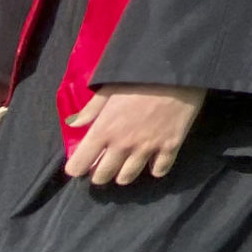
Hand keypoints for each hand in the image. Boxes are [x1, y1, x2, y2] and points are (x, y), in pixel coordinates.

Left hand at [63, 84, 205, 184]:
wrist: (177, 73)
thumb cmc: (139, 78)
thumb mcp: (109, 88)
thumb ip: (91, 109)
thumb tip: (74, 124)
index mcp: (103, 130)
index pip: (79, 164)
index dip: (77, 167)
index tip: (80, 164)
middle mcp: (122, 145)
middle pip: (102, 176)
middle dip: (98, 175)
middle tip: (103, 166)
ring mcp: (147, 149)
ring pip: (127, 178)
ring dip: (123, 175)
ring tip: (125, 167)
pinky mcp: (170, 147)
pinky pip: (159, 171)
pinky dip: (154, 169)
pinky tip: (153, 162)